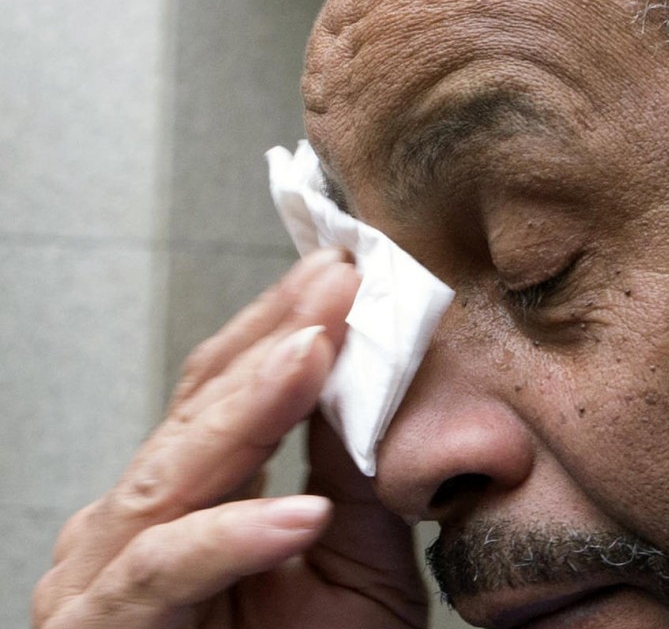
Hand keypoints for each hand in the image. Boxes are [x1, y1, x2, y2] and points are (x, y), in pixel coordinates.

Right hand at [32, 248, 428, 627]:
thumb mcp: (353, 566)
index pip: (231, 388)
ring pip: (171, 474)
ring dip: (246, 409)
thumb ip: (356, 478)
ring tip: (315, 354)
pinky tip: (296, 515)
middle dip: (269, 340)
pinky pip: (163, 577)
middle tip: (337, 282)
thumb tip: (379, 380)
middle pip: (196, 408)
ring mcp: (107, 576)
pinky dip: (229, 540)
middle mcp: (137, 523)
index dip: (286, 326)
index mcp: (195, 497)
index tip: (350, 272)